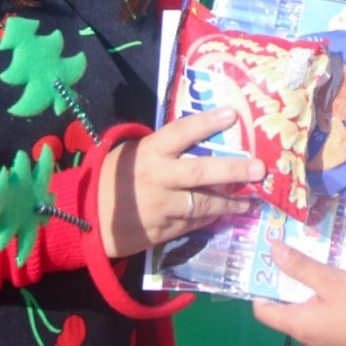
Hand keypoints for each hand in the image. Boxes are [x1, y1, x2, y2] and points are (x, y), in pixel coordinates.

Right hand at [97, 106, 261, 257]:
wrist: (87, 217)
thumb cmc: (115, 176)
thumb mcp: (134, 152)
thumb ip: (165, 148)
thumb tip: (204, 137)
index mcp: (150, 152)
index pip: (181, 132)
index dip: (207, 122)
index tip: (232, 113)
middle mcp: (158, 178)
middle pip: (200, 173)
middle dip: (233, 170)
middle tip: (259, 169)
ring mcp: (160, 208)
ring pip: (203, 205)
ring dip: (231, 203)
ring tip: (252, 201)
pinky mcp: (162, 232)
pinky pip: (193, 224)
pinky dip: (211, 219)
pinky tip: (226, 215)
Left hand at [252, 239, 345, 345]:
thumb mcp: (331, 279)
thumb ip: (300, 266)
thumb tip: (271, 251)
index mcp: (299, 326)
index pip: (263, 311)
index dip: (258, 287)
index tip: (264, 261)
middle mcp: (307, 338)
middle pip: (284, 311)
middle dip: (284, 282)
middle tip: (290, 253)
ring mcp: (326, 342)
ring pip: (305, 312)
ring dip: (306, 289)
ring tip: (314, 262)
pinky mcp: (342, 340)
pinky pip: (322, 318)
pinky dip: (322, 299)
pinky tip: (336, 282)